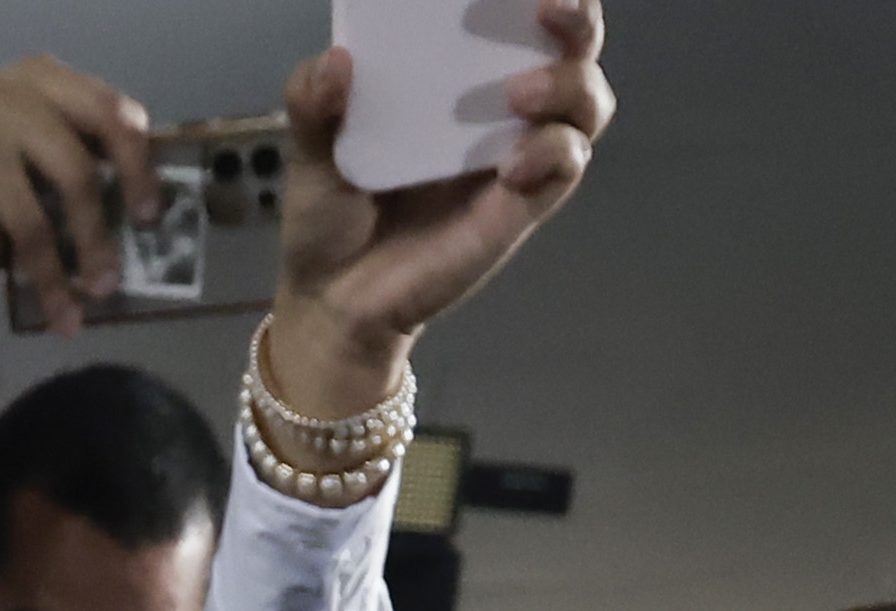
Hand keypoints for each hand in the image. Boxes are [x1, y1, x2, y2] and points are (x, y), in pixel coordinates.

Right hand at [0, 56, 162, 334]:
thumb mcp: (23, 124)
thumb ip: (72, 145)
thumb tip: (131, 213)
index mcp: (47, 81)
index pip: (112, 114)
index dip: (137, 166)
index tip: (146, 216)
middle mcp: (16, 100)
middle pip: (76, 174)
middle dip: (94, 238)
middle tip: (107, 285)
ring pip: (32, 221)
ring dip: (51, 277)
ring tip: (66, 315)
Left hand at [268, 0, 614, 411]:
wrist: (334, 297)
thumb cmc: (330, 212)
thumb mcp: (310, 151)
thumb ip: (312, 103)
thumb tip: (335, 61)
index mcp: (450, 75)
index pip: (509, 17)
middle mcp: (495, 106)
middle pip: (570, 46)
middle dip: (577, 18)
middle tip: (550, 8)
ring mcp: (516, 153)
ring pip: (585, 101)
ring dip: (567, 84)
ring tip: (517, 95)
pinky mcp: (522, 204)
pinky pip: (566, 164)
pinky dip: (552, 152)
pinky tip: (510, 168)